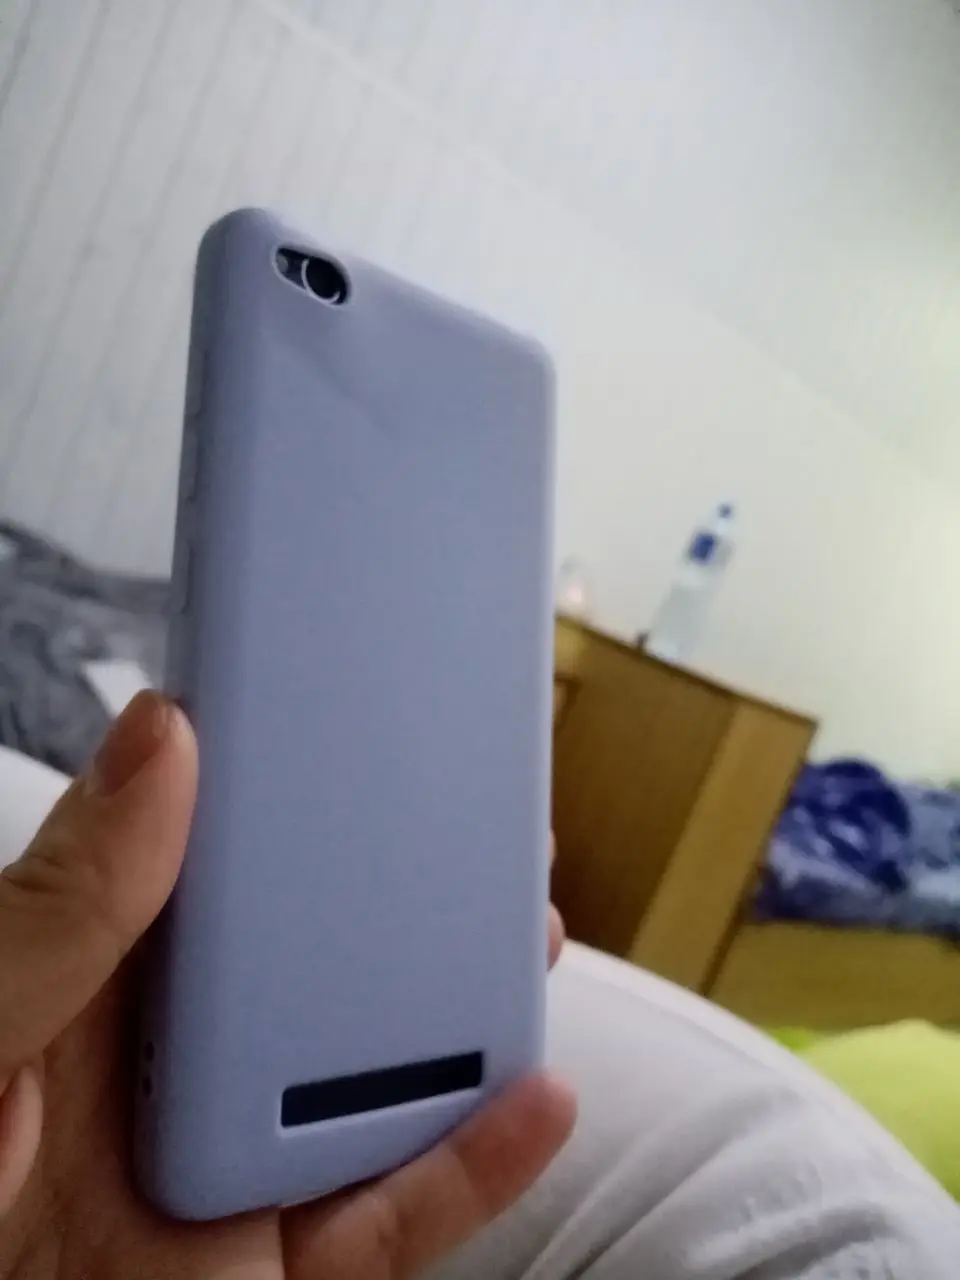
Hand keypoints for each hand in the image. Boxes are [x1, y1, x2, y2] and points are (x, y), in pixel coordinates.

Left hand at [0, 693, 574, 1277]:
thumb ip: (62, 905)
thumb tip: (159, 743)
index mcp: (81, 993)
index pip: (201, 871)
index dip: (277, 797)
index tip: (347, 729)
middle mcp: (163, 1077)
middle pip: (308, 972)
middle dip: (398, 902)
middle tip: (473, 826)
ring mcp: (221, 1179)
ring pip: (369, 1085)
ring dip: (457, 1017)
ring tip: (522, 938)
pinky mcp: (266, 1277)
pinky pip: (390, 1222)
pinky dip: (472, 1166)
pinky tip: (532, 1099)